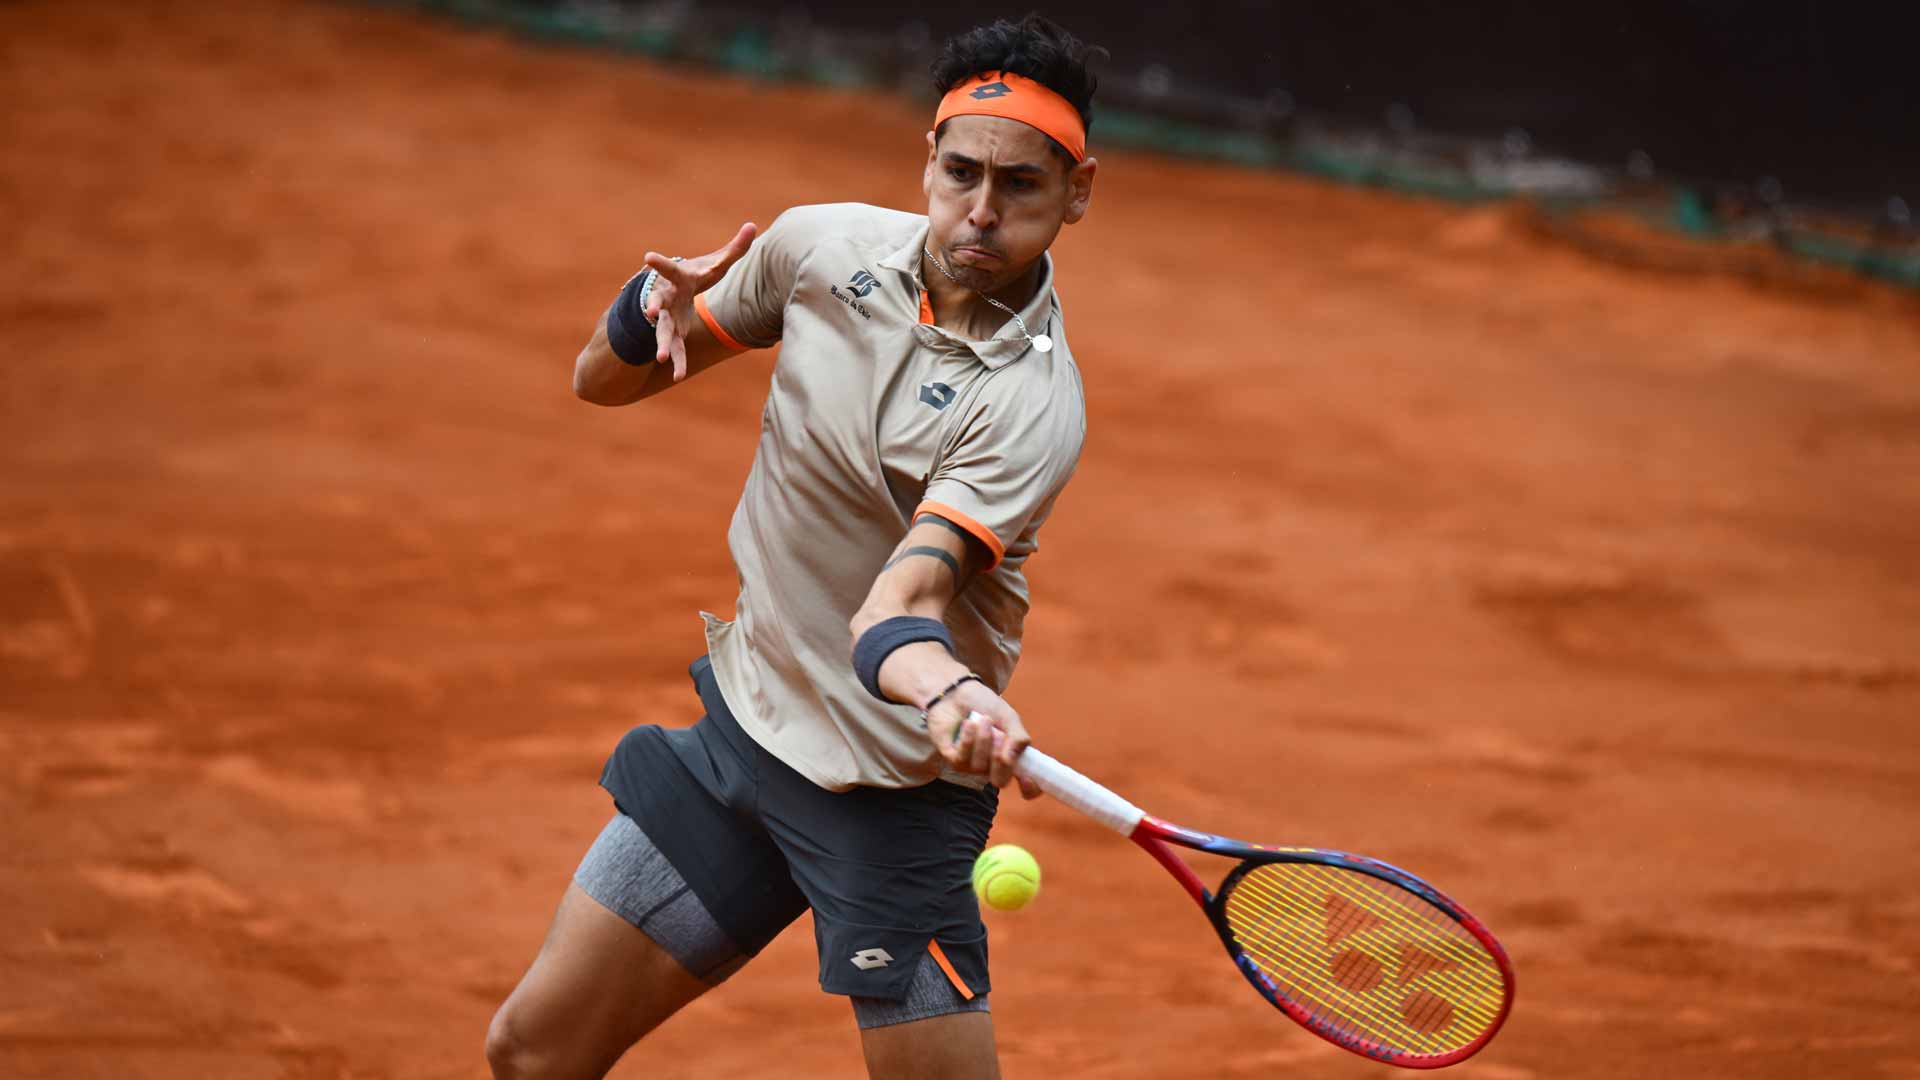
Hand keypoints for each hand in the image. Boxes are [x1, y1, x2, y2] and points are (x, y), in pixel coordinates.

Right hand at [642, 222, 756, 380]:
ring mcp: (665, 318)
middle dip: (652, 306)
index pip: (668, 268)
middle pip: (656, 302)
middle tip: (650, 311)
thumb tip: (753, 225)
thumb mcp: (714, 263)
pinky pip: (674, 350)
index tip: (647, 257)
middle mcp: (665, 297)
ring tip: (661, 358)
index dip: (659, 262)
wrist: (674, 292)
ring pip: (661, 331)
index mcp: (676, 277)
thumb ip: (734, 248)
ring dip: (662, 344)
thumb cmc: (696, 275)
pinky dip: (678, 363)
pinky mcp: (671, 334)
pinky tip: (679, 377)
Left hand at [924, 683, 1042, 797]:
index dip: (1030, 788)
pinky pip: (963, 760)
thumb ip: (1018, 737)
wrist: (957, 692)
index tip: (1027, 778)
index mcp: (1011, 758)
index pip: (1025, 786)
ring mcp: (972, 765)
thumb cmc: (985, 705)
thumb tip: (1011, 760)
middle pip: (1000, 781)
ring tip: (983, 719)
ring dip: (983, 740)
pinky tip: (968, 724)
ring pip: (980, 767)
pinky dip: (968, 740)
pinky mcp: (953, 759)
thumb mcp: (1009, 717)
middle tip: (999, 734)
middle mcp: (992, 766)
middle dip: (1000, 758)